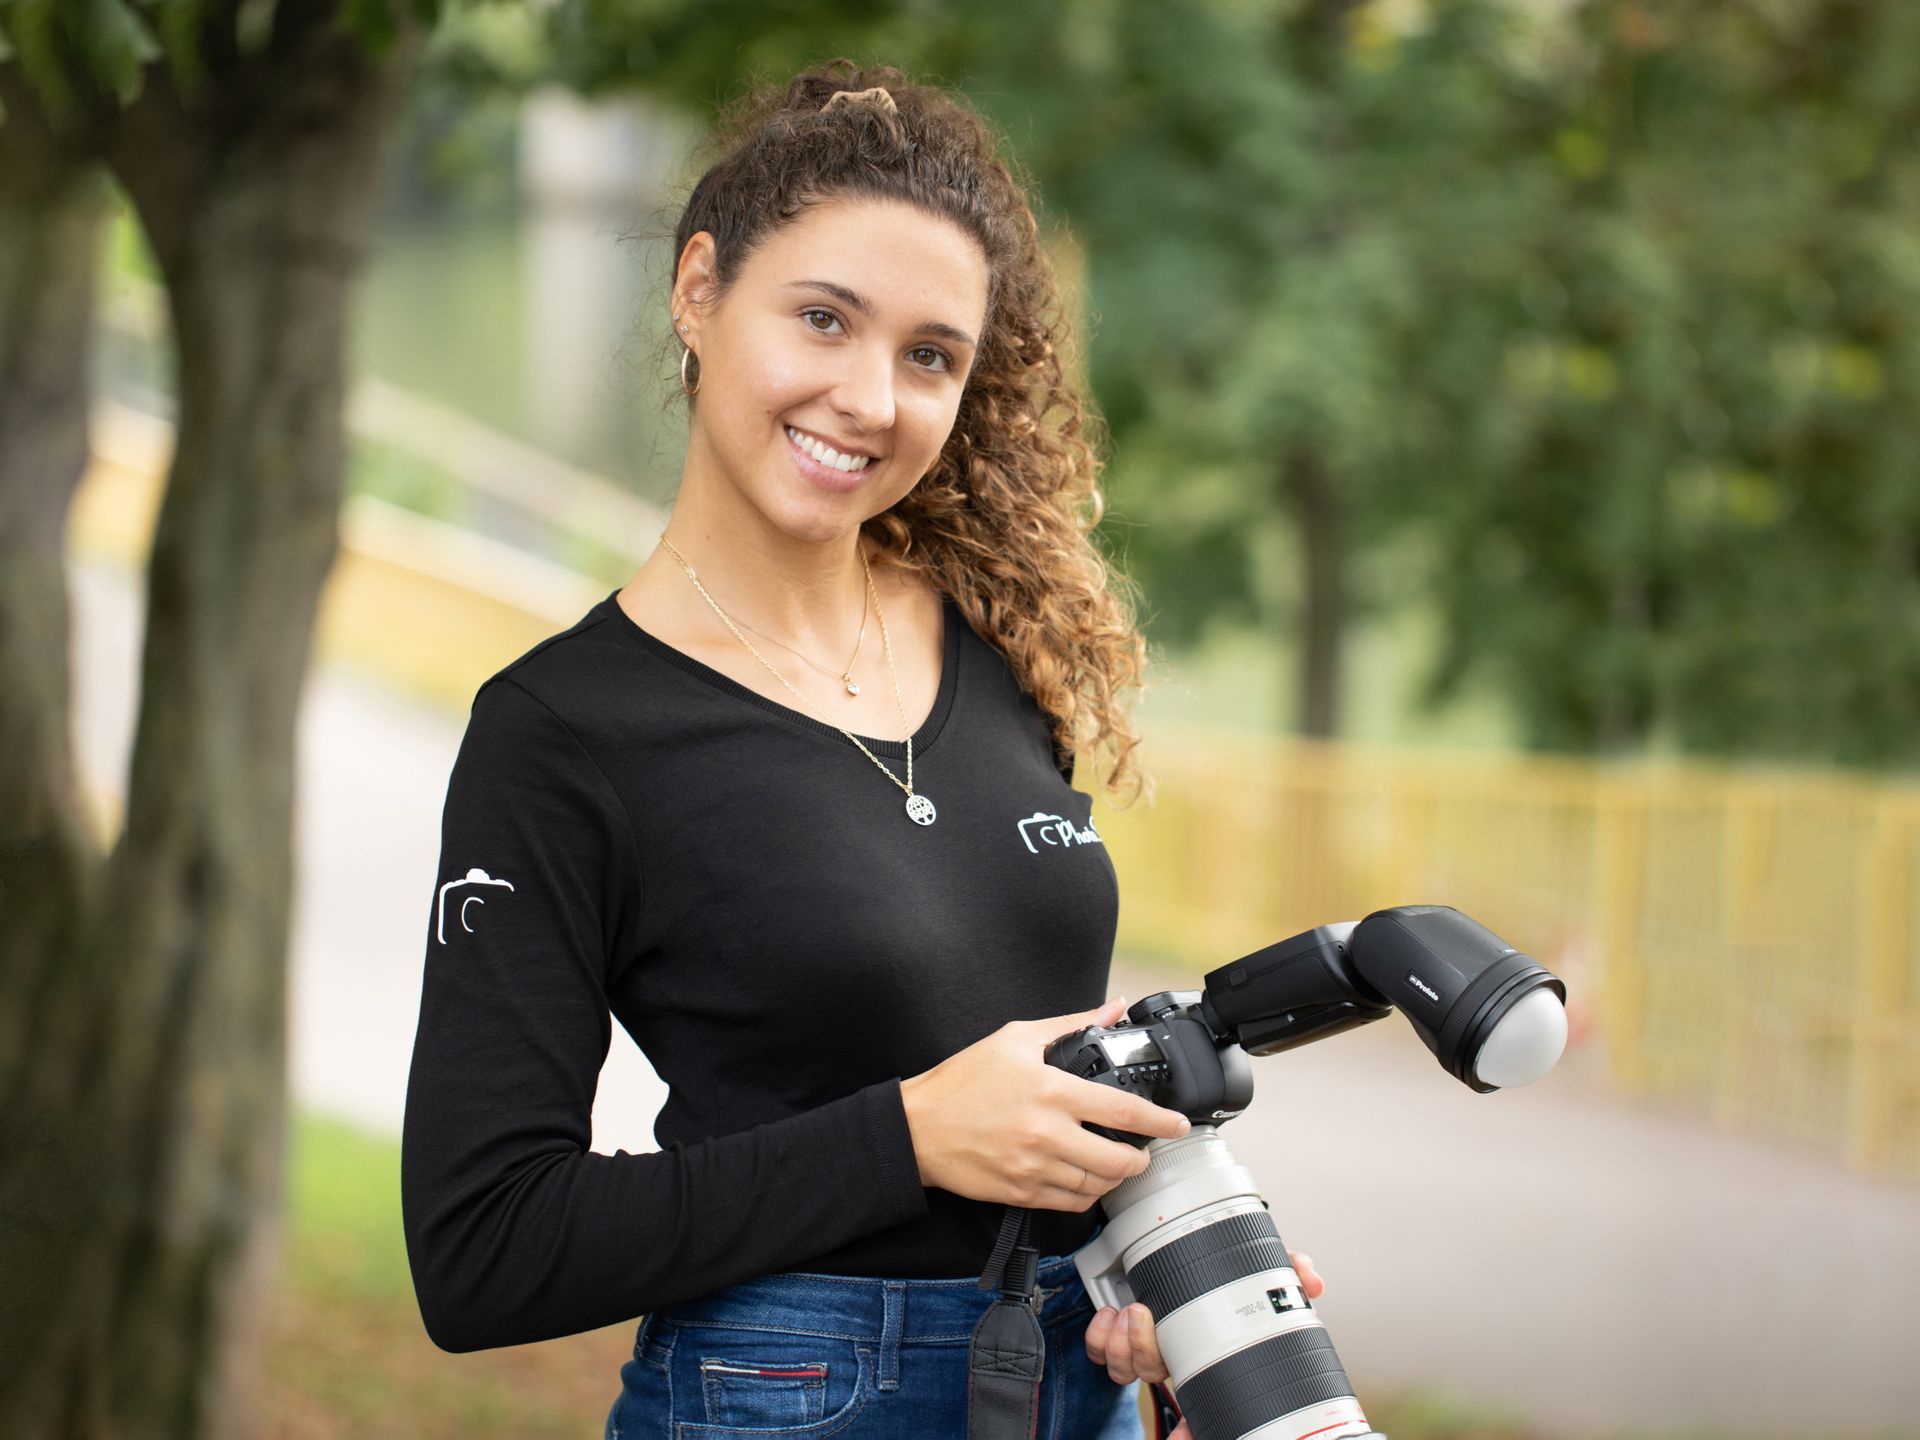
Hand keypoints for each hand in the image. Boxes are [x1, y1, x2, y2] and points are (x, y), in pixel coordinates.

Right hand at [899, 996, 1191, 1210]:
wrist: (919, 1128)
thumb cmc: (963, 1081)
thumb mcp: (1015, 1038)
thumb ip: (1070, 1024)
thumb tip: (1113, 1009)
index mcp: (1051, 1091)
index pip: (1124, 1113)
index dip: (1161, 1122)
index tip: (1177, 1125)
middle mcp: (1047, 1134)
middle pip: (1119, 1161)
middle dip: (1142, 1159)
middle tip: (1146, 1150)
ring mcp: (1034, 1168)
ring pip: (1097, 1186)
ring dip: (1116, 1177)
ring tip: (1118, 1163)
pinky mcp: (1021, 1192)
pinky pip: (1071, 1204)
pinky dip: (1088, 1194)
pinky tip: (1087, 1178)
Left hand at [1085, 1251, 1325, 1437]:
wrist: (1167, 1248)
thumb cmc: (1218, 1272)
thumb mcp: (1254, 1269)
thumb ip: (1284, 1271)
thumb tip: (1311, 1279)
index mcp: (1208, 1352)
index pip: (1204, 1396)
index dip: (1196, 1422)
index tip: (1187, 1430)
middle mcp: (1175, 1357)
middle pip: (1156, 1373)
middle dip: (1145, 1351)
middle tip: (1144, 1316)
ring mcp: (1142, 1348)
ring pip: (1126, 1367)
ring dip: (1123, 1342)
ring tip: (1130, 1309)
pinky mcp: (1113, 1335)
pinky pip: (1098, 1350)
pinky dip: (1099, 1335)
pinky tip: (1109, 1315)